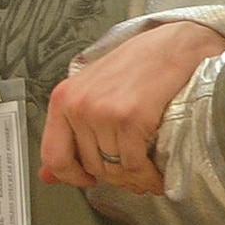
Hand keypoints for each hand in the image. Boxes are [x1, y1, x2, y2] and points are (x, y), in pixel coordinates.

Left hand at [41, 20, 224, 193]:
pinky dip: (149, 176)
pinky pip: (135, 165)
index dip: (73, 177)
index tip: (89, 180)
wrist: (176, 44)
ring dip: (135, 179)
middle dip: (115, 177)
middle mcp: (79, 105)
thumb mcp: (94, 91)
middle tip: (133, 175)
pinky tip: (157, 174)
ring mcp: (104, 112)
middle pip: (91, 166)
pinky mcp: (131, 119)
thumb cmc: (141, 63)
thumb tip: (48, 175)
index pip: (54, 156)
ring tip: (148, 174)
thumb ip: (70, 131)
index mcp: (64, 98)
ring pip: (114, 169)